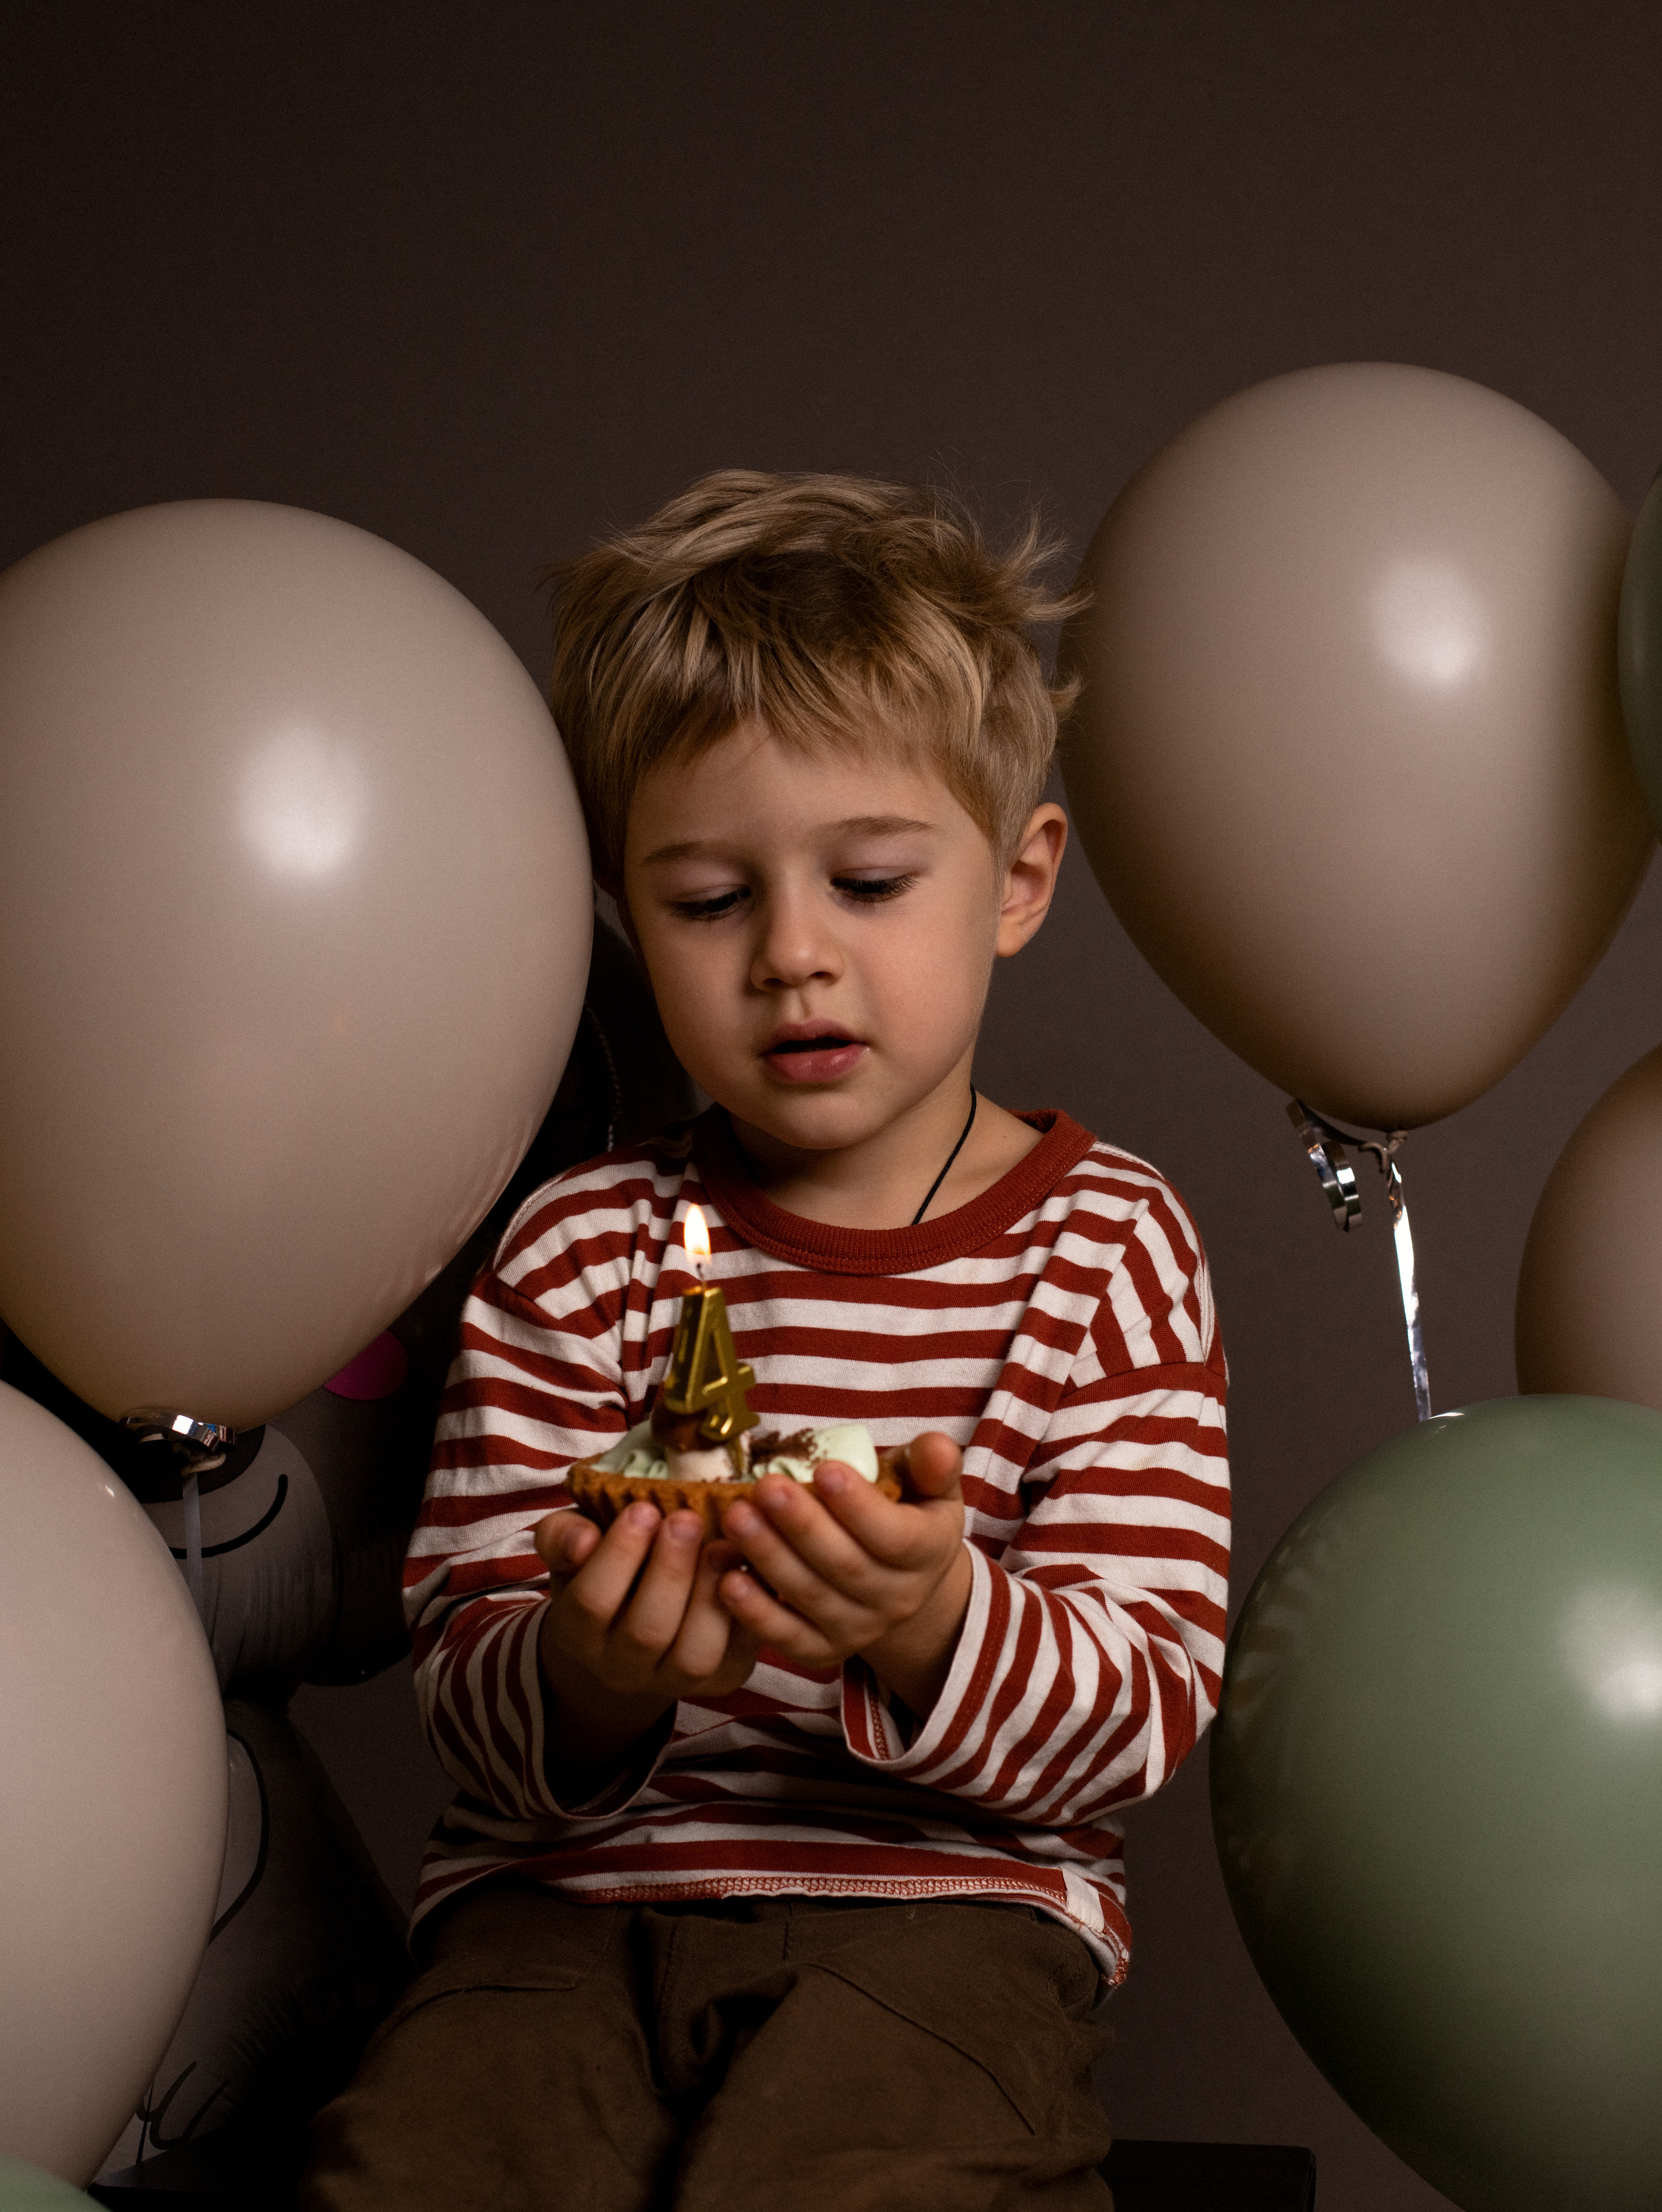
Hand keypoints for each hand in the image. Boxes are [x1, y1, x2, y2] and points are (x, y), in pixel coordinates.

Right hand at [533, 1503, 760, 1792]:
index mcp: (579, 1632)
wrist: (633, 1624)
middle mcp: (621, 1669)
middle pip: (646, 1632)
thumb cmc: (604, 1568)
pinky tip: (750, 1567)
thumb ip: (563, 1537)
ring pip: (694, 1656)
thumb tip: (582, 1539)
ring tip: (724, 1546)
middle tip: (688, 1519)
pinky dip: (750, 1612)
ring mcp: (674, 1681)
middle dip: (670, 1572)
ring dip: (710, 1597)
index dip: (618, 1555)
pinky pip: (740, 1656)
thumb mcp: (573, 1549)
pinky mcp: (722, 1679)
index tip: (643, 1507)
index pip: (592, 1602)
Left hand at [716, 1431, 972, 1719]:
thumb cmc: (907, 1511)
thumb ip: (932, 1464)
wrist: (902, 1579)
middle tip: (764, 1487)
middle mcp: (897, 1599)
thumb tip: (938, 1447)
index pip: (896, 1537)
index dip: (860, 1507)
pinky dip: (755, 1614)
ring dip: (769, 1558)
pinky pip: (788, 1638)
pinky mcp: (823, 1650)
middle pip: (846, 1567)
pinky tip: (726, 1580)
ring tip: (736, 1517)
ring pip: (811, 1598)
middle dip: (802, 1527)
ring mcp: (859, 1630)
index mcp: (928, 1553)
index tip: (824, 1469)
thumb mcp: (929, 1484)